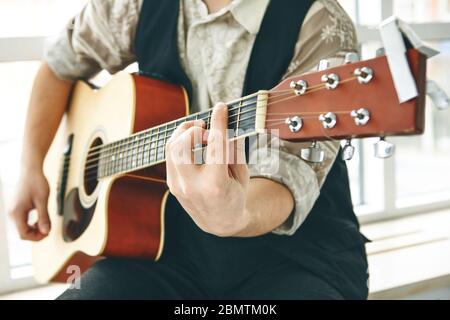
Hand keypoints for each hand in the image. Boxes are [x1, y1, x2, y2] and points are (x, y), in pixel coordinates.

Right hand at [9, 167, 50, 240]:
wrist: (30, 170)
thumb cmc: (36, 182)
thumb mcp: (42, 201)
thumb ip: (44, 217)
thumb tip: (46, 232)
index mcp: (17, 212)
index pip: (23, 234)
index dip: (36, 237)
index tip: (48, 233)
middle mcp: (12, 213)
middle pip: (22, 232)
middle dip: (36, 234)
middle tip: (48, 229)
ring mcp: (13, 210)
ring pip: (22, 227)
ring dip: (34, 229)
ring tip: (45, 223)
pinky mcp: (16, 208)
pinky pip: (22, 221)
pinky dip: (31, 223)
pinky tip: (40, 219)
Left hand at [165, 103, 249, 236]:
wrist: (220, 222)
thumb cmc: (235, 195)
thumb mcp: (241, 173)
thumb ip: (233, 147)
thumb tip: (225, 122)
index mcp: (216, 184)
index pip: (215, 144)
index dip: (218, 121)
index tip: (221, 107)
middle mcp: (193, 186)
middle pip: (182, 144)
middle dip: (193, 128)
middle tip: (206, 126)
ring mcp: (179, 186)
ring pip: (171, 148)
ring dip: (184, 133)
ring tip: (198, 130)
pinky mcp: (172, 185)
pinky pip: (170, 156)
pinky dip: (180, 143)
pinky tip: (192, 140)